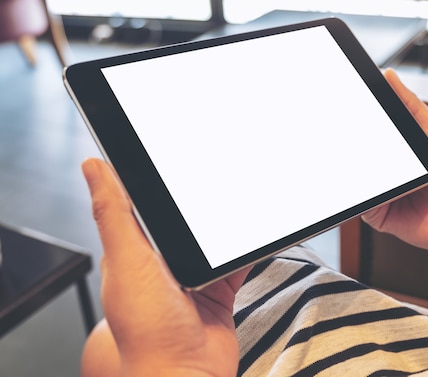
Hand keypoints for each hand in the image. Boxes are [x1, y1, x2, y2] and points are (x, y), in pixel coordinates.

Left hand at [81, 158, 247, 376]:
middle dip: (195, 203)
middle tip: (212, 175)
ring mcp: (190, 280)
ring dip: (221, 227)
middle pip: (180, 222)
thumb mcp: (130, 262)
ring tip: (235, 204)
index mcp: (131, 255)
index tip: (164, 155)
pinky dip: (244, 252)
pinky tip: (251, 240)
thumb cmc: (150, 332)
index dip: (148, 182)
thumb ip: (115, 215)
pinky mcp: (218, 293)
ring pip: (209, 241)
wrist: (189, 375)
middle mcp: (160, 266)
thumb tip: (93, 168)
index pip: (137, 207)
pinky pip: (234, 264)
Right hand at [363, 69, 427, 259]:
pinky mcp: (380, 216)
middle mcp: (389, 175)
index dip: (360, 121)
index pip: (373, 135)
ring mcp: (383, 195)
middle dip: (354, 143)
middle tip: (348, 126)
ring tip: (366, 154)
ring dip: (358, 166)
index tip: (351, 102)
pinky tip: (374, 181)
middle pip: (362, 156)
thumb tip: (389, 76)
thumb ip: (412, 107)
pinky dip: (365, 192)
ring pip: (360, 179)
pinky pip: (364, 203)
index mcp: (400, 155)